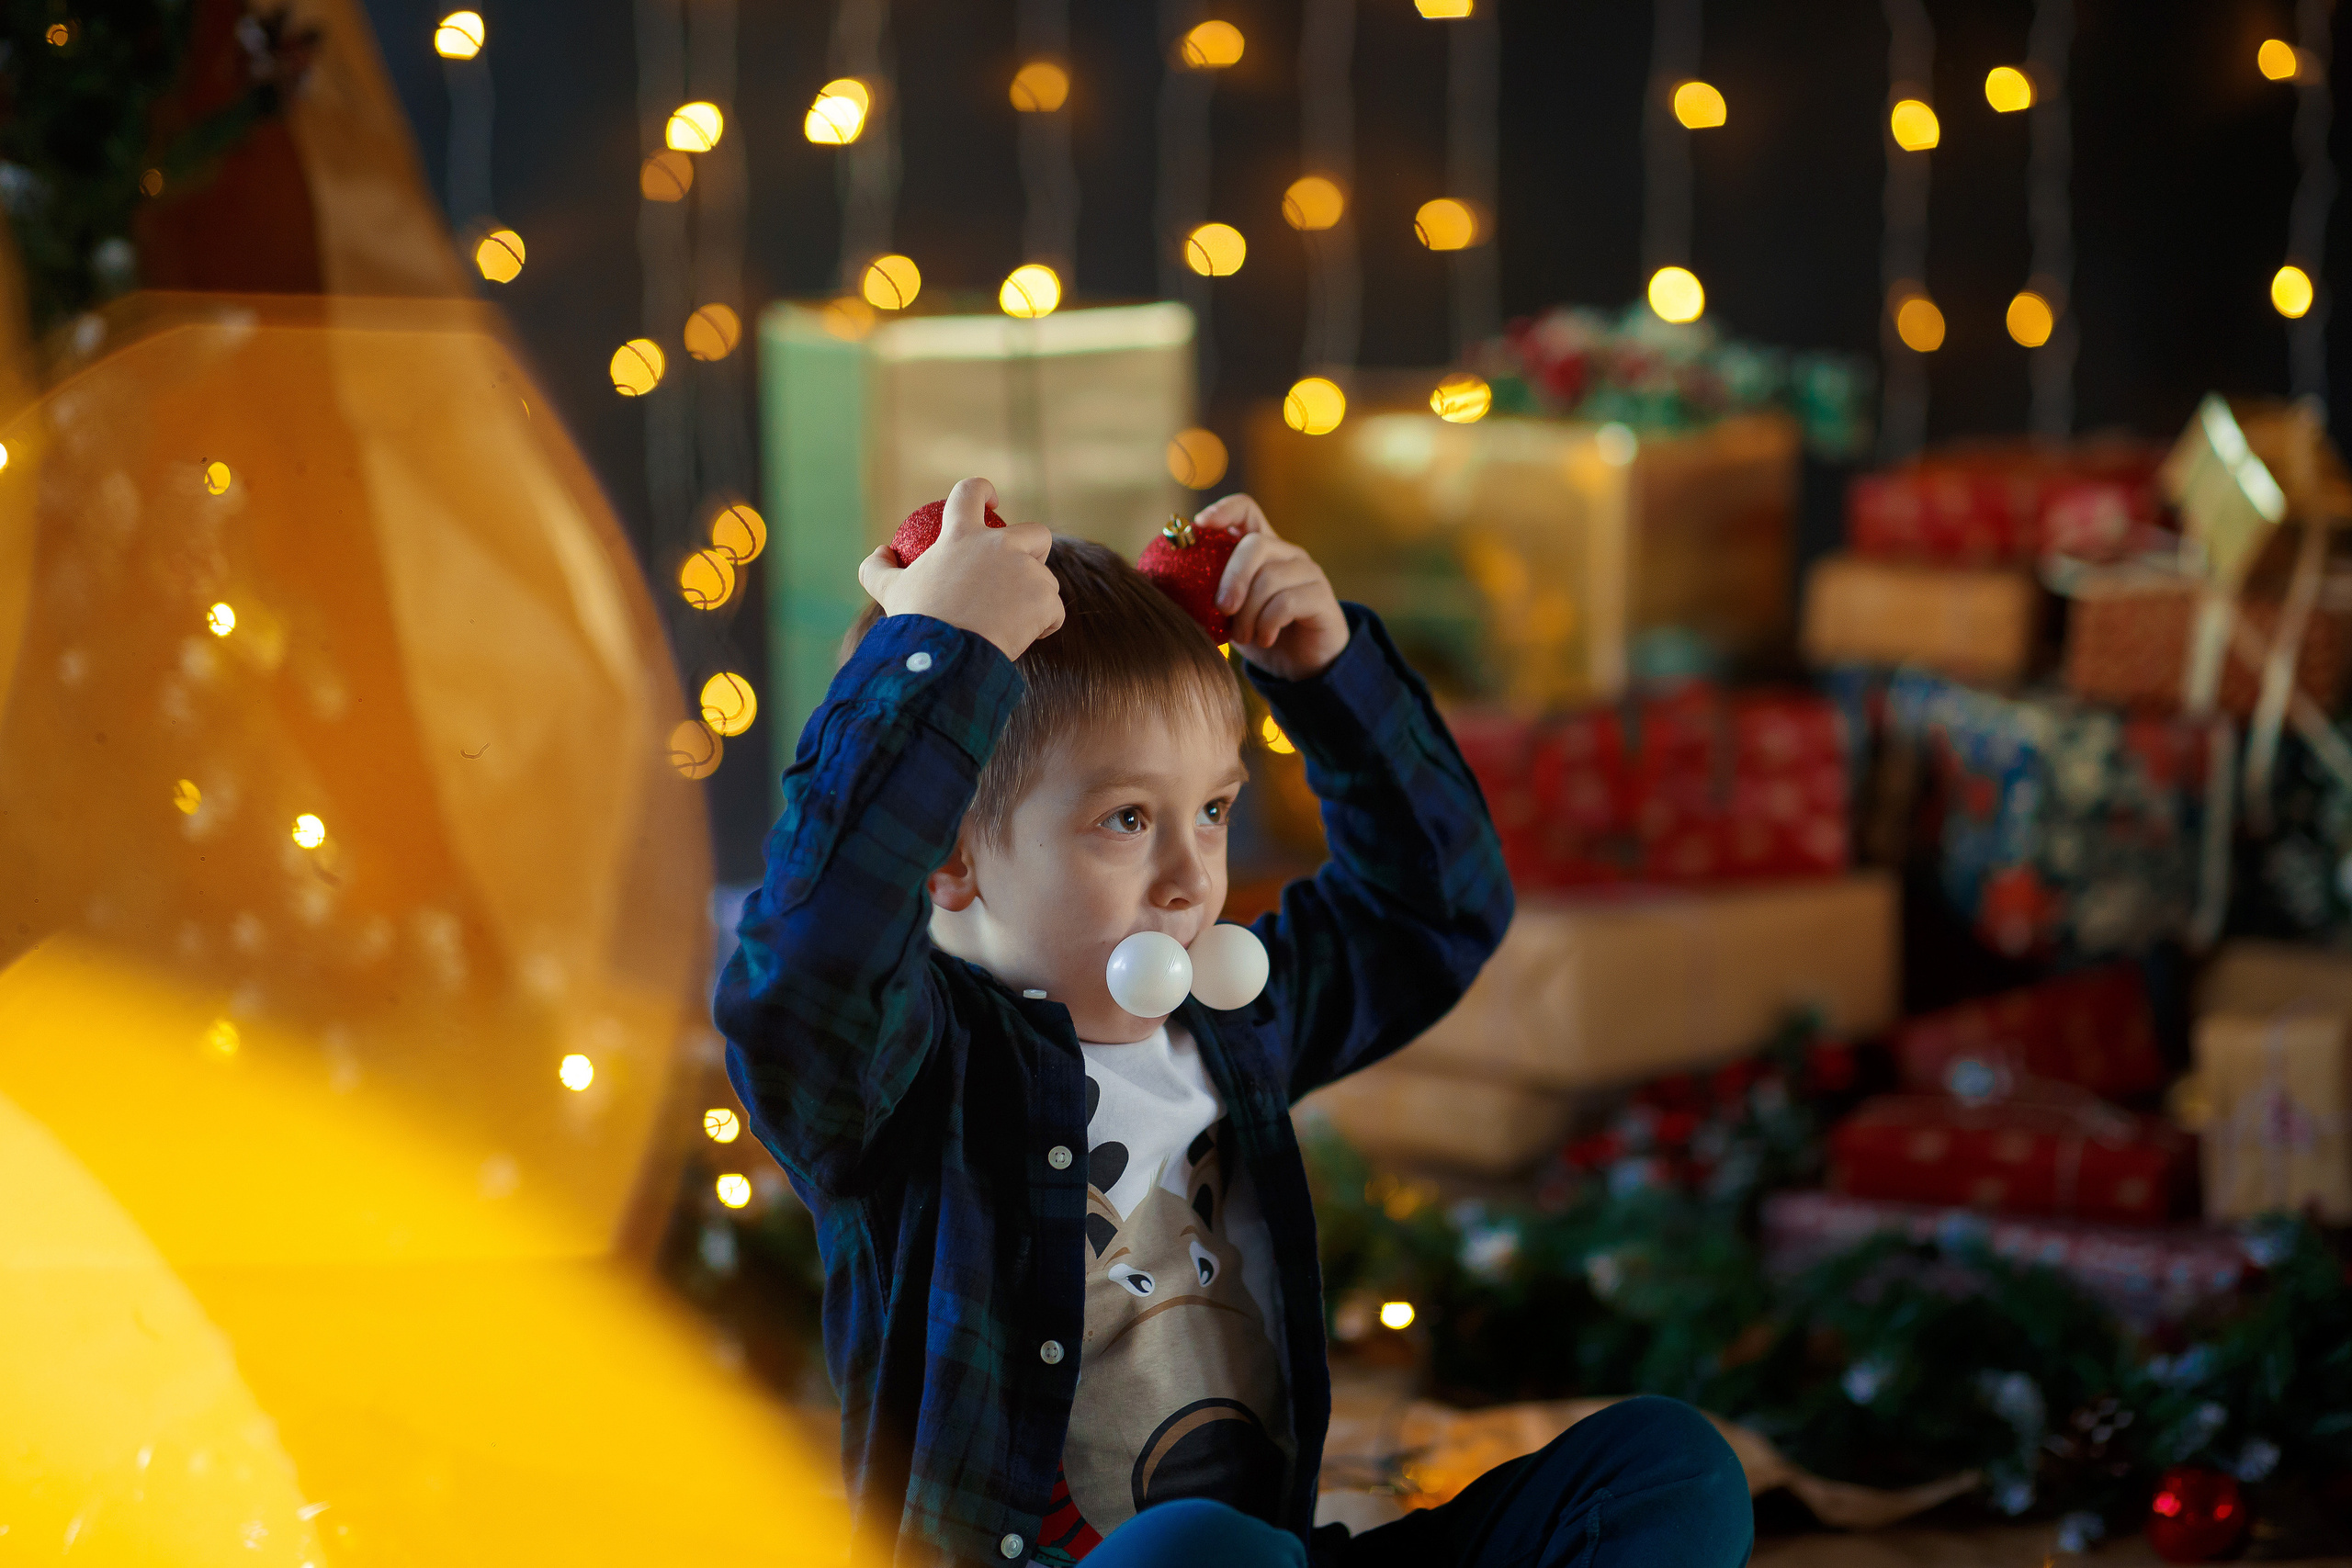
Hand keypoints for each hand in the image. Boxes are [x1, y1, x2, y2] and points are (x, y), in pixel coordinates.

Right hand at [857, 478, 1063, 660]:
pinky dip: (1044, 624)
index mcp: (962, 534)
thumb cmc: (917, 622)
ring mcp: (1028, 571)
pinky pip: (1054, 611)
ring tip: (1011, 621)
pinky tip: (1026, 636)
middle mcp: (1000, 545)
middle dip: (1035, 548)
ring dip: (1034, 597)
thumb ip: (878, 568)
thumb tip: (881, 552)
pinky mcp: (1046, 600)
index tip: (992, 501)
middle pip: (1036, 532)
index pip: (971, 492)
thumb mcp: (889, 591)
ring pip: (1046, 579)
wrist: (946, 657)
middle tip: (1020, 572)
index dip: (984, 491)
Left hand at [1201, 494, 1348, 679]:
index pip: (1246, 510)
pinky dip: (1268, 623)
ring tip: (1243, 636)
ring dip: (1249, 612)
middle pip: (1256, 544)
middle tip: (1222, 609)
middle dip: (1233, 577)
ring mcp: (1308, 573)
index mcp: (1261, 549)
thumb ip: (1203, 596)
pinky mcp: (1321, 597)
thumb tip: (1158, 587)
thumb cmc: (1258, 634)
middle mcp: (1287, 554)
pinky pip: (1288, 602)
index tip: (1200, 526)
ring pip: (1271, 577)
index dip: (1224, 510)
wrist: (1299, 667)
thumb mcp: (1225, 614)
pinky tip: (1263, 639)